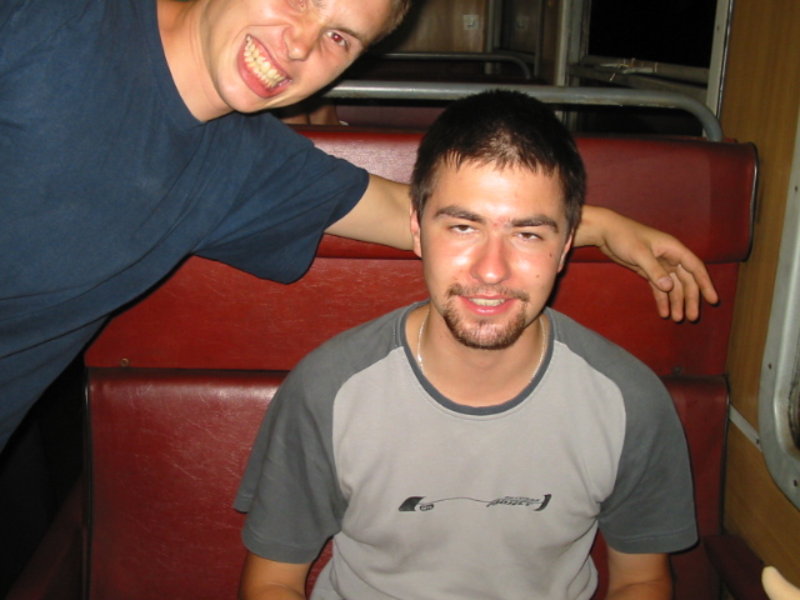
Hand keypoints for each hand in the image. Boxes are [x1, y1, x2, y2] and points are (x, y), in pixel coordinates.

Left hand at [577, 207, 718, 321]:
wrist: (606, 232)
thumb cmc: (624, 237)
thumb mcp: (639, 253)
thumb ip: (654, 270)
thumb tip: (669, 287)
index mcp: (673, 249)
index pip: (695, 268)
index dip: (706, 284)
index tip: (713, 300)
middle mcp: (670, 257)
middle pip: (686, 281)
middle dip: (690, 299)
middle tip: (692, 318)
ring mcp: (659, 265)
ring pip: (673, 287)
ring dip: (676, 302)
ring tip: (677, 319)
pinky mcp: (648, 271)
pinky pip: (659, 288)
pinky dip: (662, 300)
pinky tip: (664, 313)